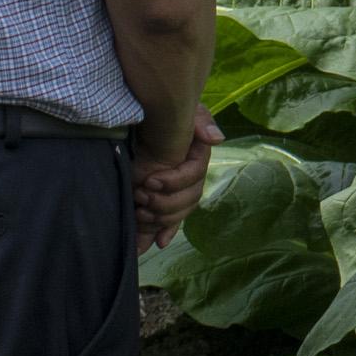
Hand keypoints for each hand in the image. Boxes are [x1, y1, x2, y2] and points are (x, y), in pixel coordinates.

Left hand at [131, 107, 220, 252]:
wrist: (141, 125)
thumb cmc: (166, 113)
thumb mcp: (185, 112)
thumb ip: (201, 121)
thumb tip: (217, 139)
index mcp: (196, 158)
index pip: (194, 175)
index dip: (174, 181)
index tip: (150, 180)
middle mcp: (189, 178)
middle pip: (189, 199)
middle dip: (165, 202)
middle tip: (140, 196)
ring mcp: (176, 192)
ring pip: (179, 214)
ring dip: (160, 218)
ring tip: (139, 213)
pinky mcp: (161, 203)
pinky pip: (168, 223)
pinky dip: (162, 233)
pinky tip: (155, 243)